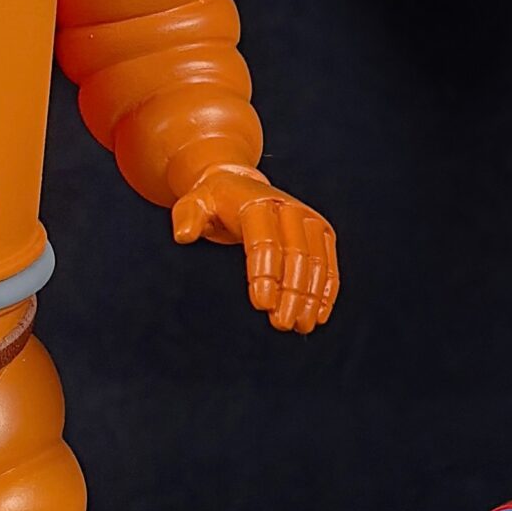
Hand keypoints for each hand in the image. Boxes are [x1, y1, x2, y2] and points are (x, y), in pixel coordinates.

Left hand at [169, 164, 339, 333]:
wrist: (240, 184)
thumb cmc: (213, 202)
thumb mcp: (193, 203)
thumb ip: (187, 217)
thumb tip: (183, 235)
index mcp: (257, 202)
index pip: (265, 241)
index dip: (264, 273)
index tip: (261, 305)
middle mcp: (289, 207)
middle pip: (296, 254)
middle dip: (291, 292)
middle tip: (281, 324)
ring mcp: (308, 219)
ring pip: (317, 261)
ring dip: (311, 297)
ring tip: (300, 326)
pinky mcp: (321, 232)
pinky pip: (328, 263)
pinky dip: (326, 291)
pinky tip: (318, 316)